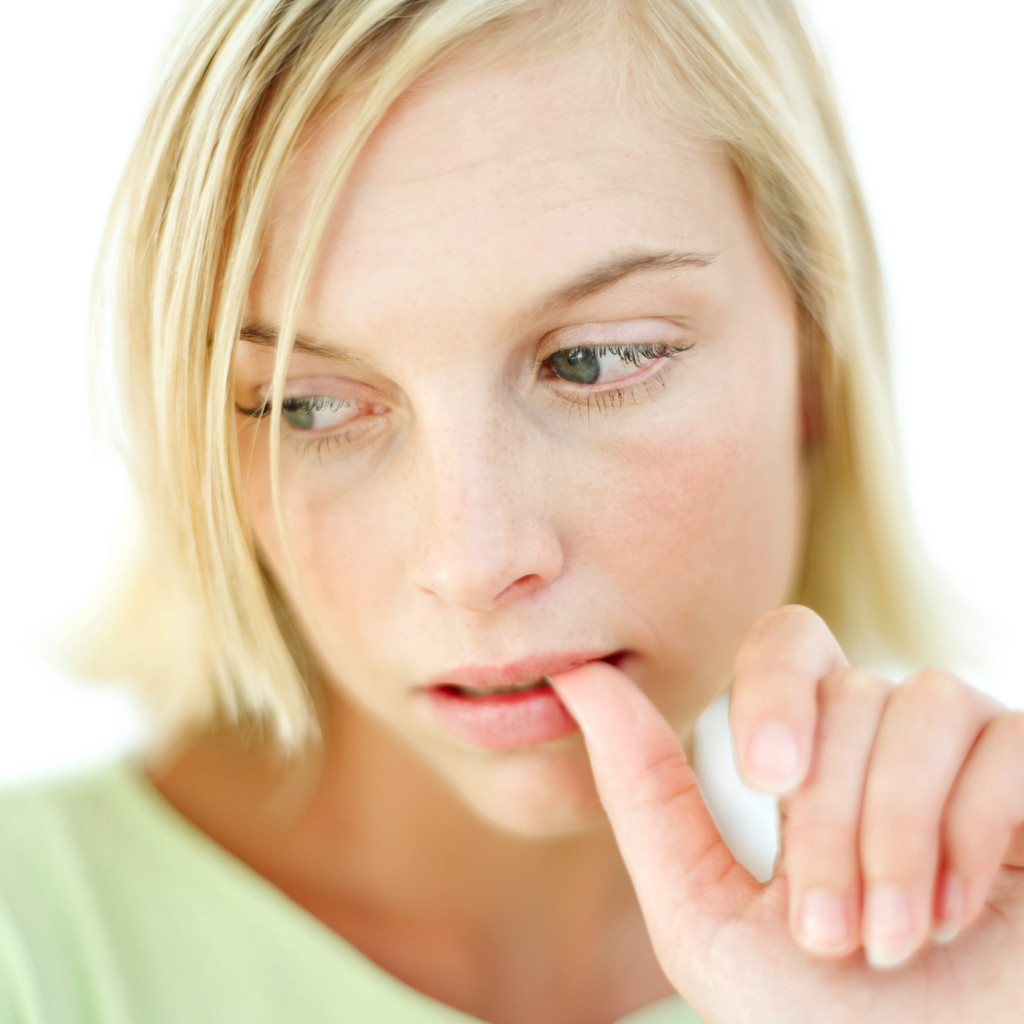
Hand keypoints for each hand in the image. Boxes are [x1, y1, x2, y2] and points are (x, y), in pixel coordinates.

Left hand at [550, 606, 1023, 1023]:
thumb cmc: (820, 1019)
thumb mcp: (707, 910)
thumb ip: (645, 792)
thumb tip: (577, 676)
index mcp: (813, 752)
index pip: (788, 640)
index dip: (774, 686)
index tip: (763, 776)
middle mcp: (891, 735)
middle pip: (849, 691)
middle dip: (829, 819)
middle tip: (828, 932)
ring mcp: (972, 752)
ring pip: (925, 703)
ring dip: (894, 837)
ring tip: (888, 940)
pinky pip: (1006, 744)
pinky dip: (968, 836)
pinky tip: (958, 917)